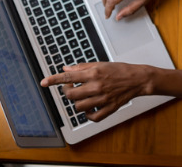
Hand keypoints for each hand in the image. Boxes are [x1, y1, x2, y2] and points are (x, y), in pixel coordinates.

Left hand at [40, 62, 154, 121]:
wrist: (137, 79)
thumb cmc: (119, 70)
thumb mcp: (99, 64)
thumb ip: (81, 67)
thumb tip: (65, 69)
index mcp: (93, 73)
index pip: (68, 77)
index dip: (54, 79)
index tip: (43, 82)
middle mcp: (96, 86)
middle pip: (71, 95)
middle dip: (67, 92)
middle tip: (71, 88)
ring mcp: (102, 99)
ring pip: (79, 107)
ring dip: (77, 102)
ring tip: (82, 97)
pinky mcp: (109, 109)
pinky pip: (92, 117)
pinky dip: (87, 114)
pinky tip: (89, 108)